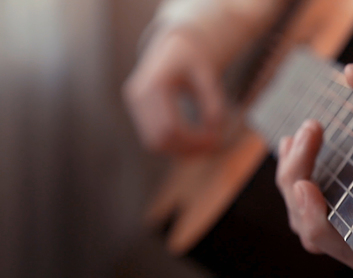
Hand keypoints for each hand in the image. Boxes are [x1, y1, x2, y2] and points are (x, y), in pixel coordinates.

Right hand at [124, 29, 225, 154]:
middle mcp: (137, 95)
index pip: (171, 126)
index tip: (216, 139)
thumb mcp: (208, 74)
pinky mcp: (136, 111)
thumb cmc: (193, 60)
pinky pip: (152, 138)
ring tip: (205, 144)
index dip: (194, 139)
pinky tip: (194, 141)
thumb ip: (213, 98)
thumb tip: (215, 128)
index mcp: (155, 83)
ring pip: (154, 143)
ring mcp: (134, 104)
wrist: (174, 48)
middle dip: (188, 148)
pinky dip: (174, 145)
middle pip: (160, 138)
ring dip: (180, 150)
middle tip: (214, 145)